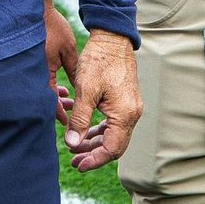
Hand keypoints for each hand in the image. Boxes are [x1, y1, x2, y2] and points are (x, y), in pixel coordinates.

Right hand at [44, 7, 78, 126]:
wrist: (37, 10)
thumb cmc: (53, 29)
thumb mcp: (69, 51)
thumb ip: (75, 72)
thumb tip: (81, 90)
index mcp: (43, 73)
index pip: (50, 101)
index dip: (58, 113)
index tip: (67, 122)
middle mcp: (35, 73)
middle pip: (45, 98)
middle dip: (58, 106)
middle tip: (72, 109)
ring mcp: (33, 68)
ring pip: (44, 90)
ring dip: (55, 96)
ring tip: (68, 97)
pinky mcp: (33, 62)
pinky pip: (41, 80)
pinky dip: (51, 86)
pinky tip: (61, 86)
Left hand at [63, 29, 140, 173]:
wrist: (112, 38)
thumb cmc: (99, 60)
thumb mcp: (85, 90)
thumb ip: (80, 119)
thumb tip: (72, 144)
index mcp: (125, 114)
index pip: (112, 149)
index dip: (95, 160)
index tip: (78, 165)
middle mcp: (132, 113)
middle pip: (114, 145)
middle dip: (94, 154)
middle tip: (73, 161)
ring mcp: (130, 107)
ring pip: (114, 135)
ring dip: (95, 143)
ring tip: (75, 147)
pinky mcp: (125, 101)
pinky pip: (114, 123)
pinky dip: (99, 130)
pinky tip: (84, 130)